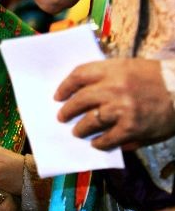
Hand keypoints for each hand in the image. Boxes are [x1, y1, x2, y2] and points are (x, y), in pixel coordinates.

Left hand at [56, 58, 174, 149]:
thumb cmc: (154, 78)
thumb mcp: (128, 67)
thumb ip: (105, 76)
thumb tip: (81, 91)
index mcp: (113, 69)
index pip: (79, 75)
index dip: (65, 86)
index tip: (58, 95)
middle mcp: (114, 88)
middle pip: (80, 100)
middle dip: (67, 110)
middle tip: (61, 116)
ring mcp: (123, 109)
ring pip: (90, 121)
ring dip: (80, 128)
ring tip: (76, 131)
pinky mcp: (132, 128)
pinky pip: (107, 139)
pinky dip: (99, 143)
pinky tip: (96, 143)